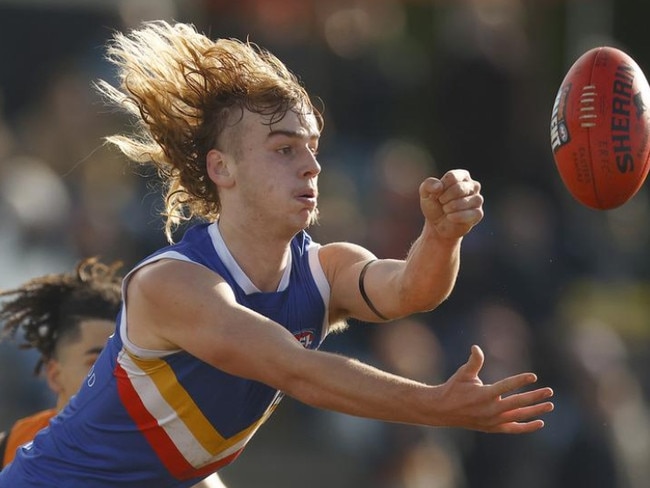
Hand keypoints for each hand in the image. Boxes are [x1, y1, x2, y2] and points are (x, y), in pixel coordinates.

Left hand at [420, 169, 483, 238]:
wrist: (437, 225)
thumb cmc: (434, 205)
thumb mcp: (426, 193)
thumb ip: (428, 185)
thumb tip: (439, 186)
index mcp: (462, 176)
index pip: (452, 177)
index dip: (441, 187)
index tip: (437, 194)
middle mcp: (473, 186)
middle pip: (460, 188)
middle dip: (445, 198)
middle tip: (441, 203)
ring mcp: (477, 199)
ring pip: (466, 201)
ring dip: (451, 207)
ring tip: (446, 210)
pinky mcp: (478, 213)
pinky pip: (472, 213)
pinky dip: (458, 216)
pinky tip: (450, 217)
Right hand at [434, 345, 553, 432]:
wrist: (443, 410)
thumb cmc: (454, 388)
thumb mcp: (463, 373)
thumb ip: (474, 361)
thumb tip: (476, 347)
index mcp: (484, 394)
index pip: (506, 386)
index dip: (520, 380)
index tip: (533, 376)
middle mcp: (490, 409)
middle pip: (518, 403)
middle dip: (535, 397)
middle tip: (550, 391)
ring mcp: (493, 420)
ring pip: (519, 416)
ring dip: (535, 411)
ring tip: (549, 405)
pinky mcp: (493, 427)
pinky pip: (514, 428)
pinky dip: (527, 426)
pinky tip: (540, 422)